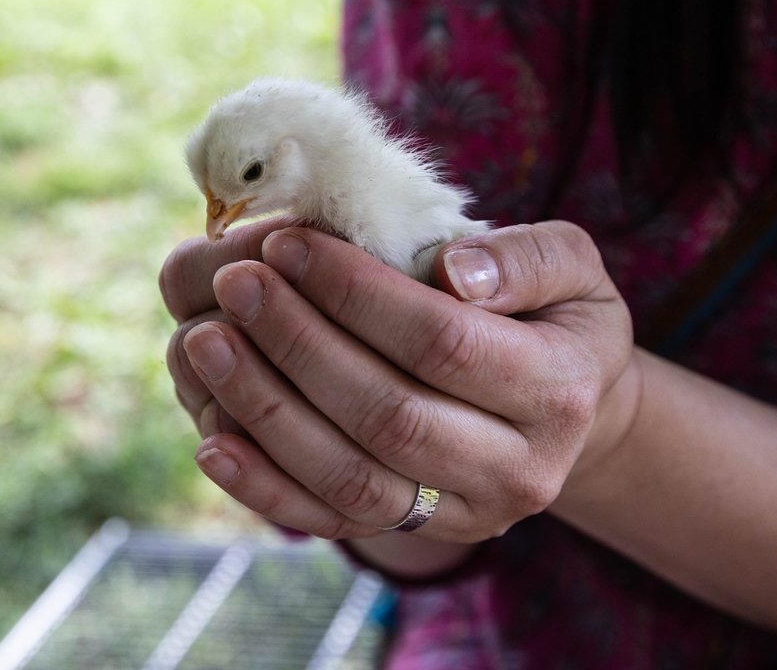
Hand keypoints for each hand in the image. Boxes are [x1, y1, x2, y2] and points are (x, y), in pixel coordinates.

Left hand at [160, 220, 636, 542]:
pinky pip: (330, 521)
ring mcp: (463, 514)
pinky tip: (212, 442)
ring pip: (350, 478)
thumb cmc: (555, 320)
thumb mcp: (571, 269)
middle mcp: (517, 470)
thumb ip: (526, 258)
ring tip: (206, 343)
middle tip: (237, 284)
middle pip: (389, 415)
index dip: (356, 294)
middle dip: (299, 344)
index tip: (287, 244)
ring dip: (266, 411)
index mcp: (557, 391)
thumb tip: (455, 272)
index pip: (442, 343)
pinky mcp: (413, 532)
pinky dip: (265, 488)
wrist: (568, 411)